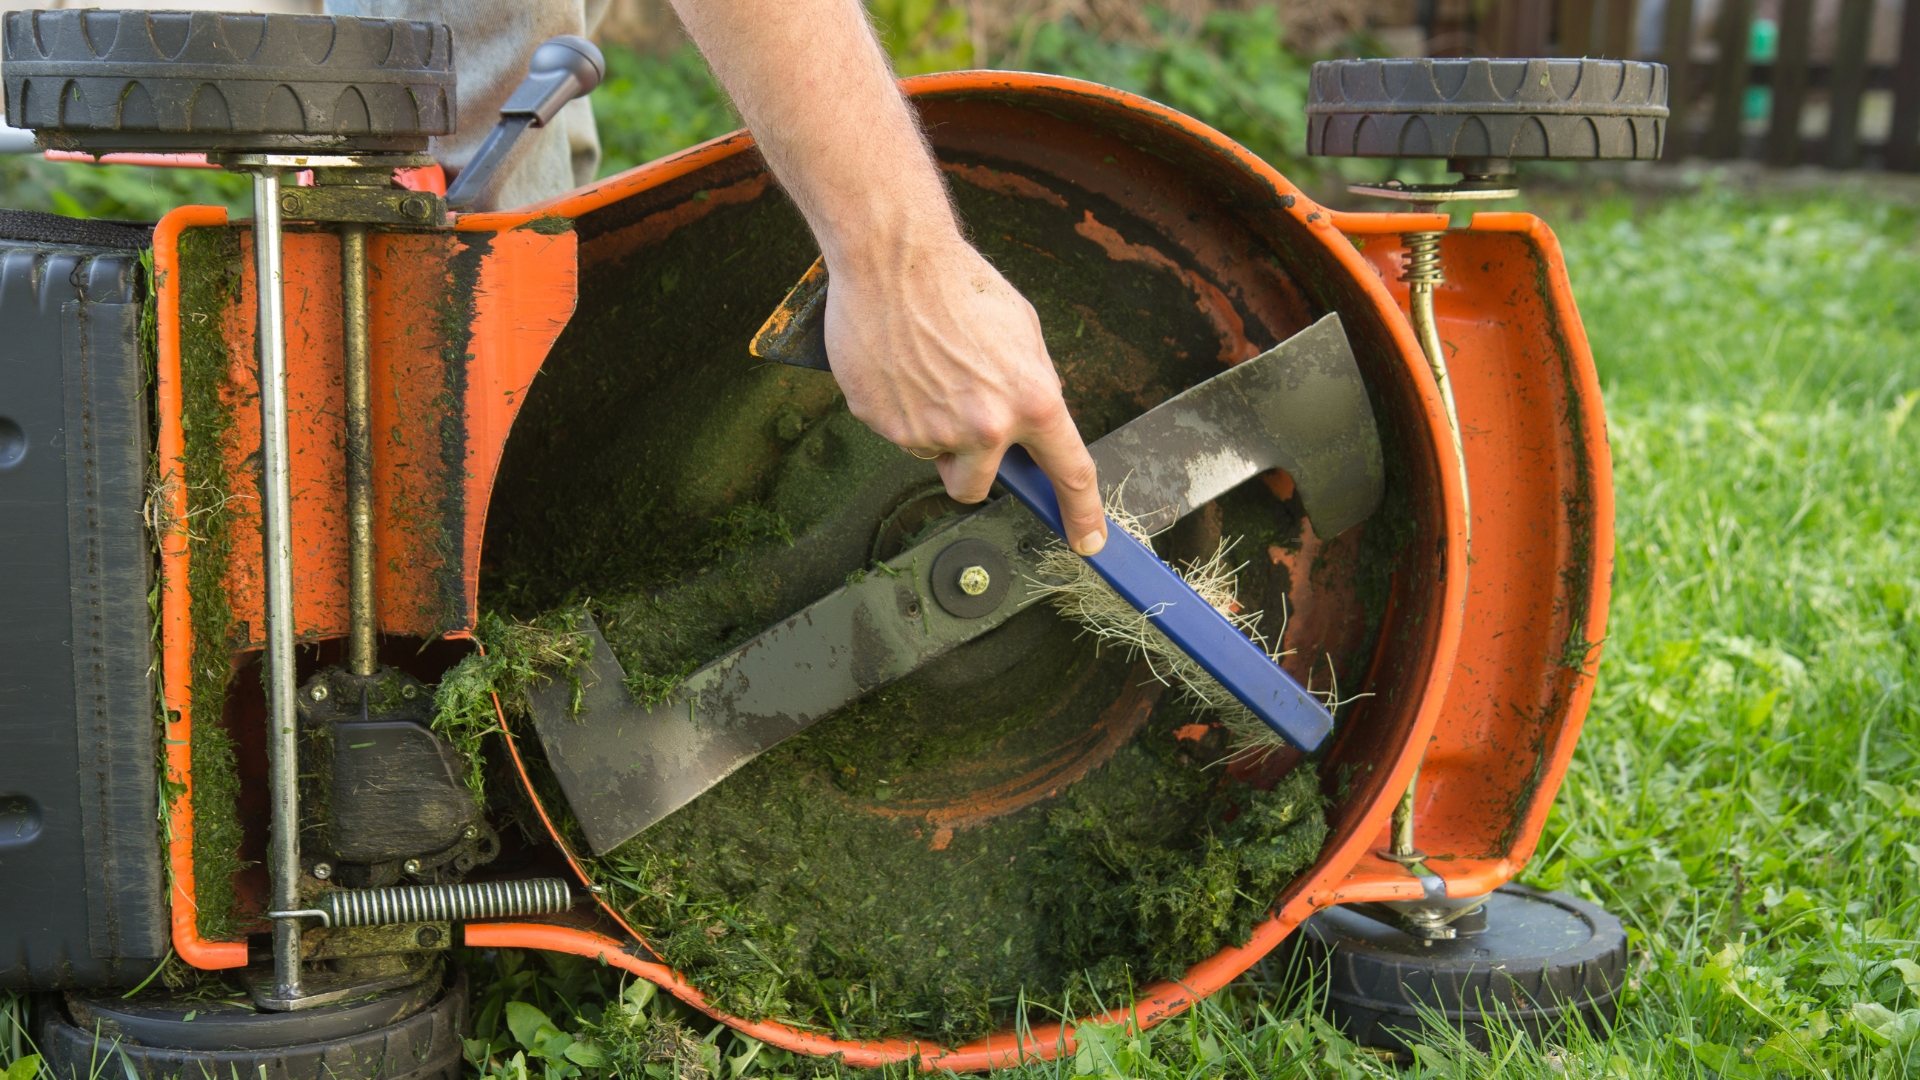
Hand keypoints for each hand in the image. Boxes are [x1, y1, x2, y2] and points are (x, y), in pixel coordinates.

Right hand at [665, 0, 1102, 551]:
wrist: (894, 257)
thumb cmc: (960, 285)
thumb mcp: (1022, 333)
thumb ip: (1032, 387)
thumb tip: (1030, 424)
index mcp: (1032, 400)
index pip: (1069, 473)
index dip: (1082, 514)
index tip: (1089, 542)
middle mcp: (985, 426)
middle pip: (975, 487)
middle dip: (968, 467)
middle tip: (958, 422)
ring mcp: (930, 429)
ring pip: (932, 456)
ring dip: (930, 427)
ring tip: (925, 369)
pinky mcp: (884, 422)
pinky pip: (896, 433)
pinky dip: (897, 408)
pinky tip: (898, 365)